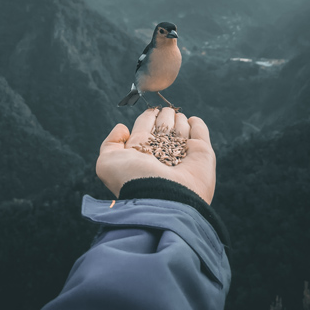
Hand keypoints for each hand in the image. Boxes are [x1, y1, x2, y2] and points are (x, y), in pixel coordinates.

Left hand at [96, 107, 215, 203]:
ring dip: (178, 118)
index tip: (151, 110)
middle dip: (164, 116)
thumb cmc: (134, 180)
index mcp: (142, 153)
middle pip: (165, 125)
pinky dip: (196, 123)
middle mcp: (163, 153)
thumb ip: (110, 143)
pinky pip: (200, 132)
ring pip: (182, 127)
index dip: (148, 117)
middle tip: (165, 111)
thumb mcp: (107, 163)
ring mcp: (184, 153)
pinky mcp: (203, 153)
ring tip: (176, 116)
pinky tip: (191, 120)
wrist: (164, 198)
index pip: (145, 127)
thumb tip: (122, 128)